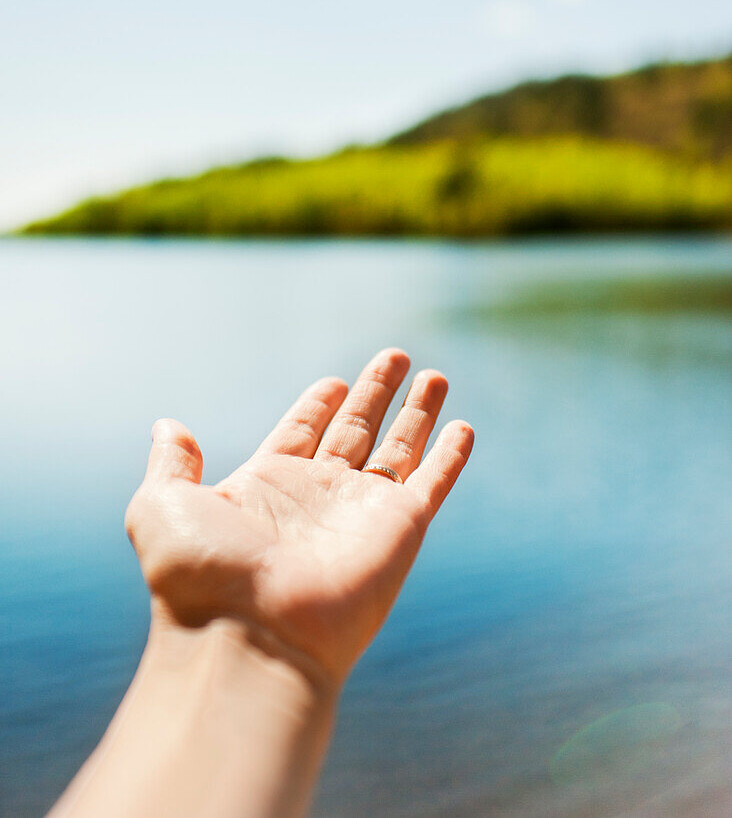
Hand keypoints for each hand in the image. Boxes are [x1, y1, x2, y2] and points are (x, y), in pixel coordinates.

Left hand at [125, 348, 473, 684]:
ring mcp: (361, 512)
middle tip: (396, 355)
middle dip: (376, 392)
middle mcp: (318, 496)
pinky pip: (431, 483)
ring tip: (435, 375)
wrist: (249, 638)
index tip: (335, 382)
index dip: (319, 404)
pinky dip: (449, 457)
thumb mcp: (162, 507)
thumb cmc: (201, 577)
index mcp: (267, 486)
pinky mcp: (400, 529)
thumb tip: (167, 425)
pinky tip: (462, 428)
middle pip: (356, 430)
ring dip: (418, 412)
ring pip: (399, 448)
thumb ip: (172, 463)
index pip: (303, 430)